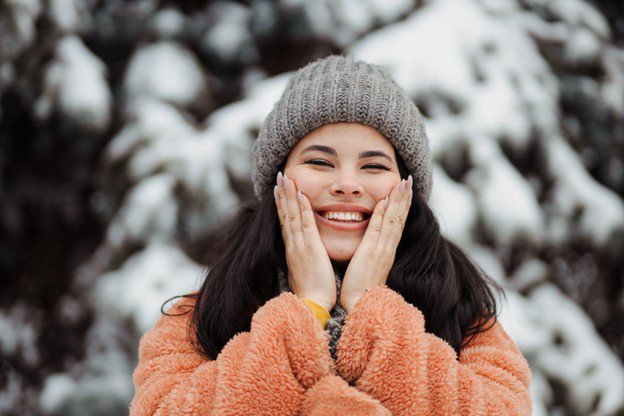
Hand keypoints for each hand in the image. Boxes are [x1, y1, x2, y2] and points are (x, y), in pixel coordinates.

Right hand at [275, 171, 336, 311]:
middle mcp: (293, 245)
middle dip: (282, 195)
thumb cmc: (313, 291)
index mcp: (293, 250)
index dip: (283, 205)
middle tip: (279, 176)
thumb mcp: (306, 271)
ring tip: (286, 179)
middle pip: (285, 215)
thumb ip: (305, 259)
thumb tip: (305, 254)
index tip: (280, 189)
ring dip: (289, 196)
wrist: (312, 305)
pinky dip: (302, 209)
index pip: (286, 222)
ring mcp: (299, 246)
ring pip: (292, 216)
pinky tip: (301, 195)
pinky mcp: (310, 249)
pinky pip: (305, 225)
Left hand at [340, 175, 412, 312]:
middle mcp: (387, 248)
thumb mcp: (369, 268)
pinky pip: (378, 229)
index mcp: (386, 251)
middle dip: (404, 198)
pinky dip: (382, 213)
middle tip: (409, 179)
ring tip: (403, 183)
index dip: (402, 206)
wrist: (359, 307)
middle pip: (399, 218)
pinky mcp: (371, 253)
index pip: (396, 224)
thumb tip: (371, 247)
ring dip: (398, 200)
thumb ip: (371, 255)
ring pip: (393, 220)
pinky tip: (384, 200)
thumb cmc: (360, 290)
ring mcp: (381, 250)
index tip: (405, 190)